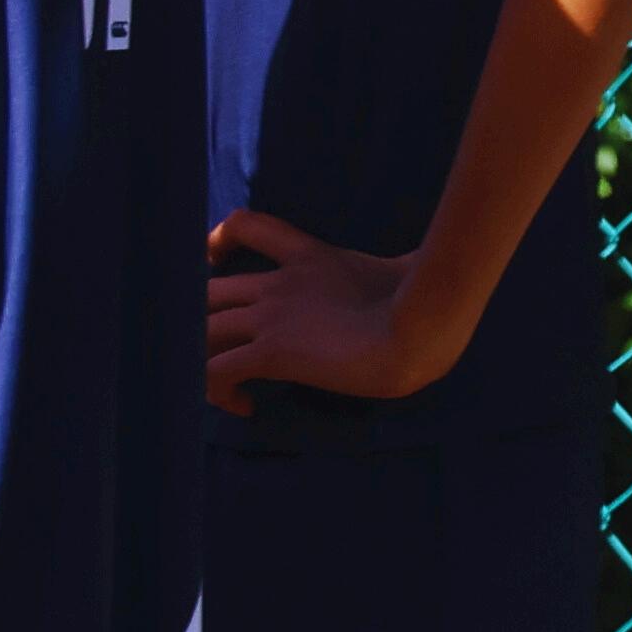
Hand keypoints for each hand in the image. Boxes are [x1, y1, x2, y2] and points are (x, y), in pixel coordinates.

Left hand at [203, 211, 452, 413]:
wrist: (422, 327)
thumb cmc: (429, 305)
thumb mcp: (406, 273)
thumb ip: (400, 270)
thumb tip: (430, 272)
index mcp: (310, 257)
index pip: (248, 224)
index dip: (218, 240)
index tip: (214, 261)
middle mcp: (280, 284)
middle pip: (208, 290)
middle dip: (200, 321)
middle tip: (219, 352)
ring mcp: (272, 316)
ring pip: (202, 330)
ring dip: (202, 361)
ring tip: (226, 389)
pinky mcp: (272, 352)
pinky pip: (216, 371)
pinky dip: (217, 392)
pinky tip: (245, 407)